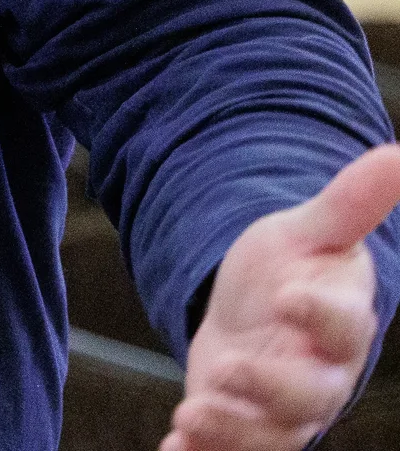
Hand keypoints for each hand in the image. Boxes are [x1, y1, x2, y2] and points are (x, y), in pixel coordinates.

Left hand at [163, 143, 399, 450]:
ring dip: (233, 431)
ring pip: (269, 435)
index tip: (289, 296)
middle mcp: (318, 376)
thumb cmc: (292, 272)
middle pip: (310, 397)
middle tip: (230, 369)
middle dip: (271, 388)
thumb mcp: (309, 232)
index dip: (322, 316)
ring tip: (194, 415)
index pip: (345, 329)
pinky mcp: (238, 427)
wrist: (258, 314)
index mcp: (340, 325)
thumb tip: (397, 151)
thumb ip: (350, 203)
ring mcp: (278, 409)